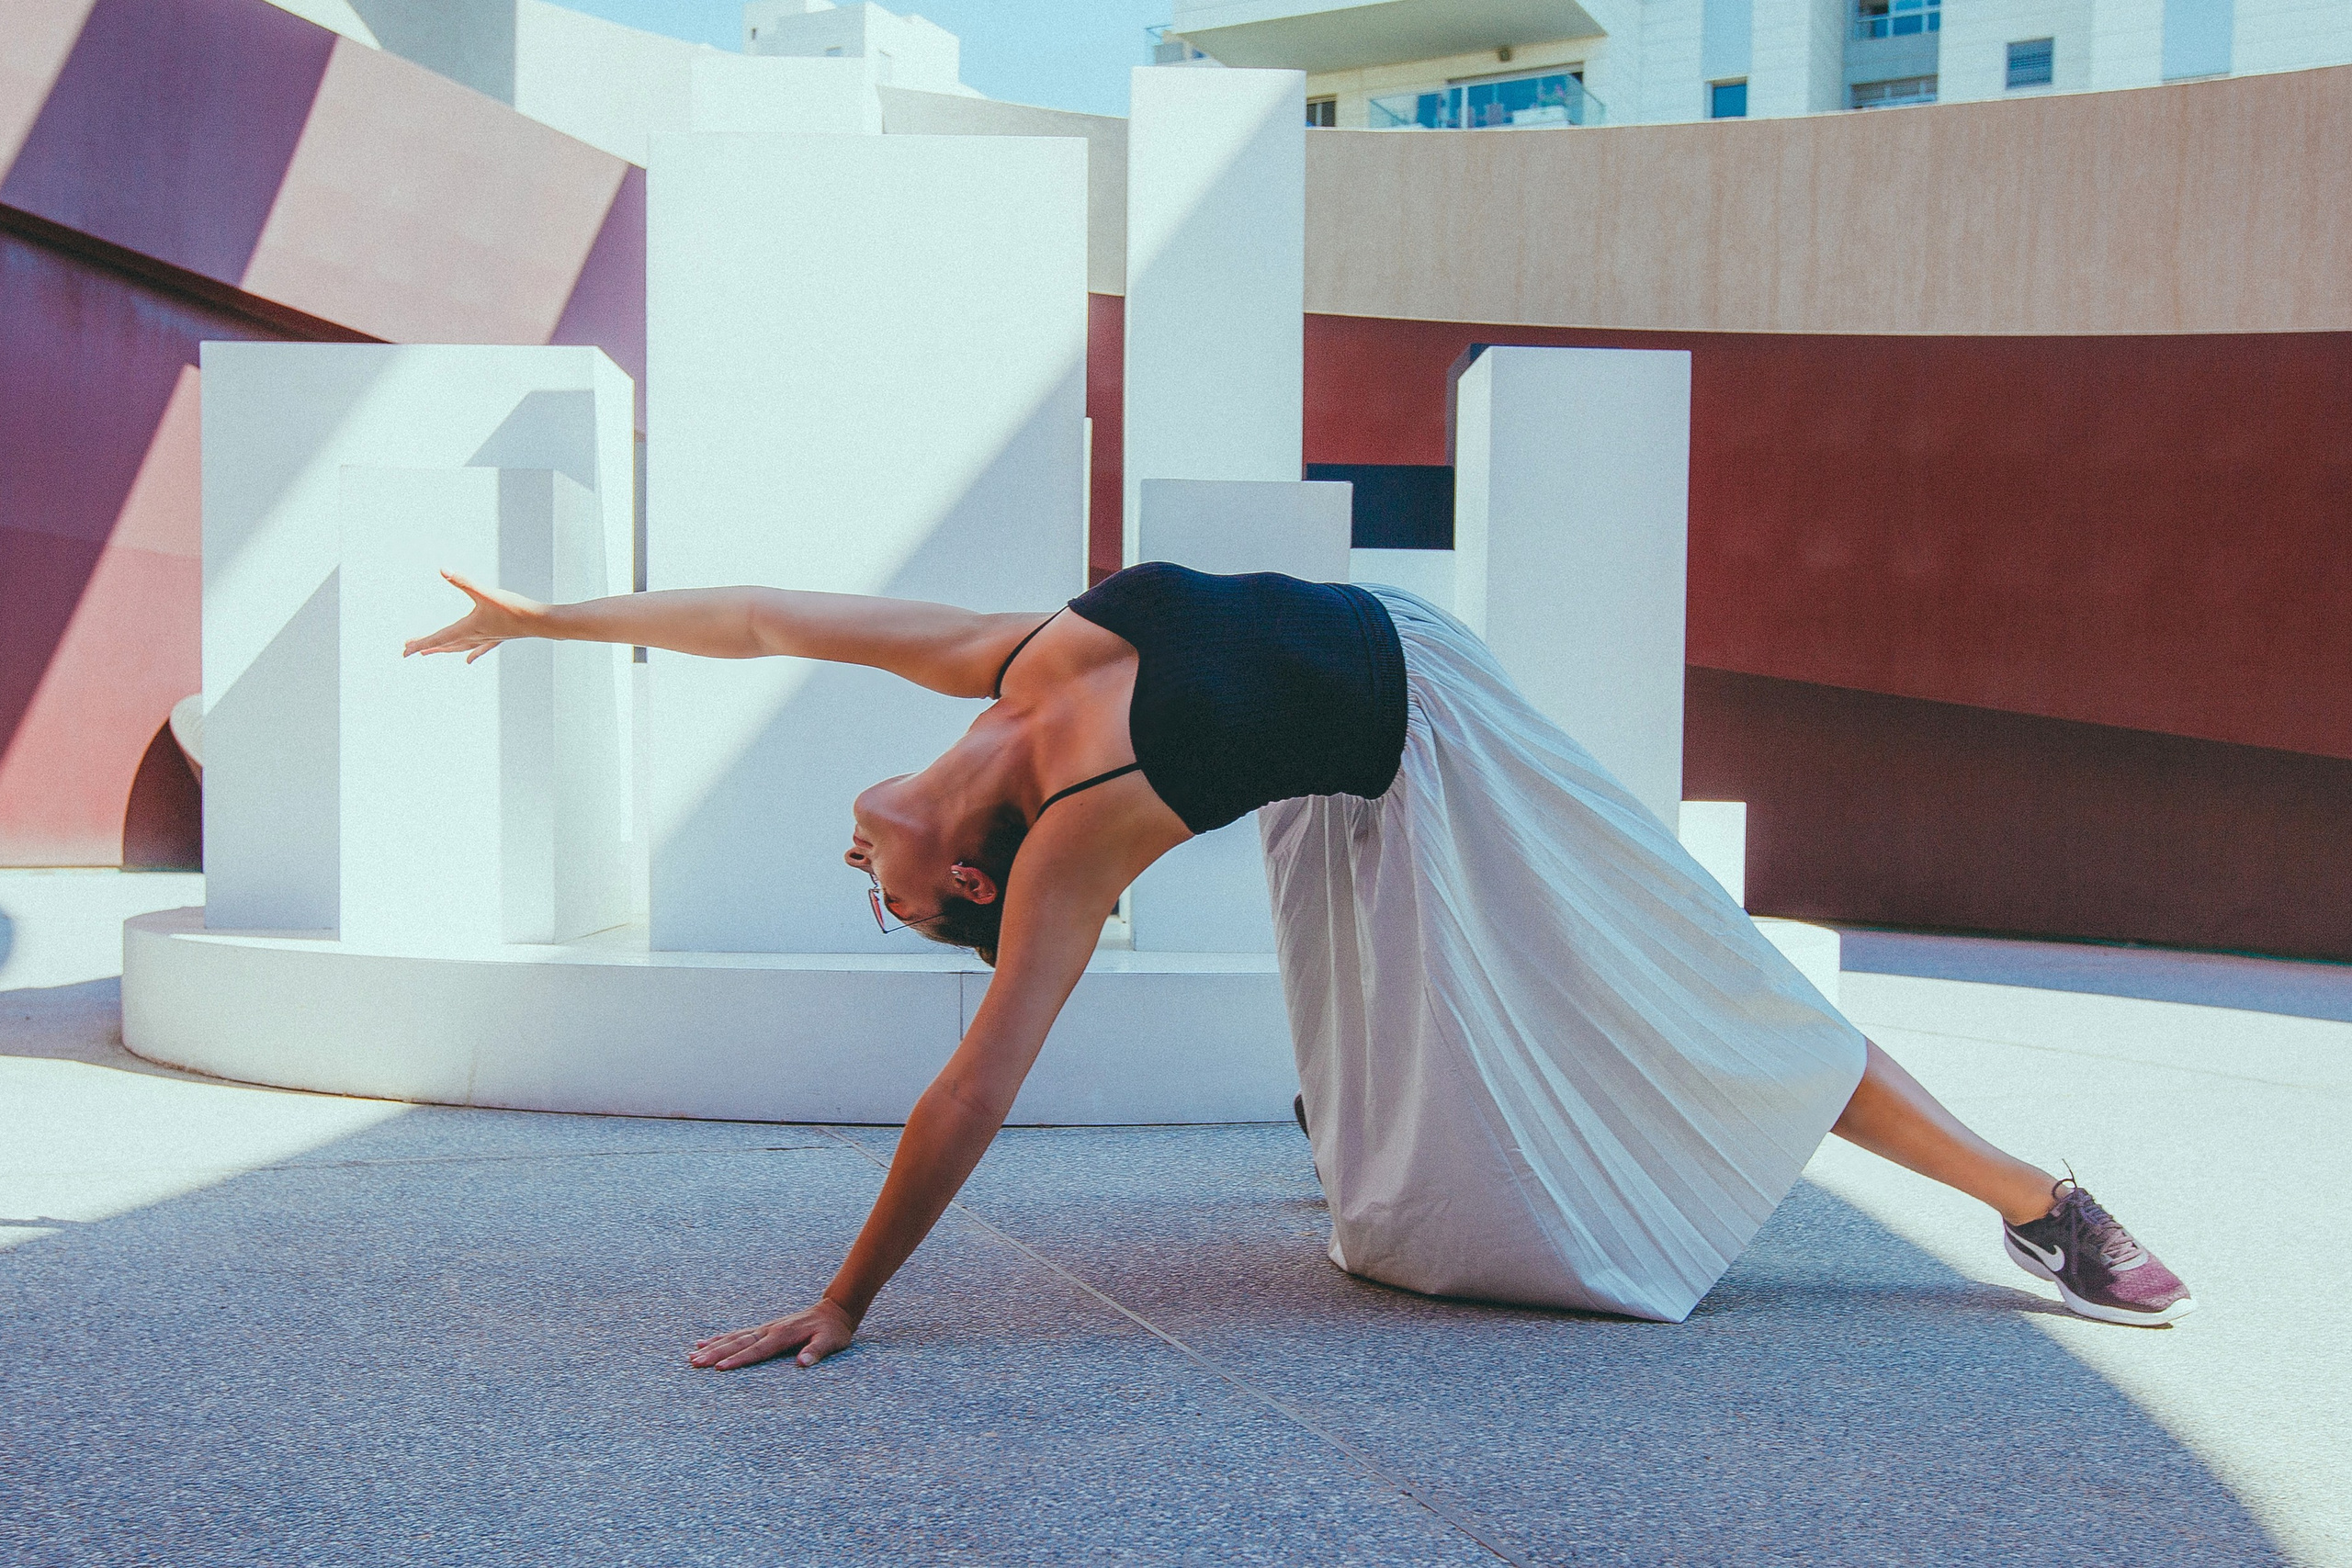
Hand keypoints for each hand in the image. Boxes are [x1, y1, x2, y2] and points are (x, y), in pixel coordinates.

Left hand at [402, 571, 548, 663]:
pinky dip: (470, 654)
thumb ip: (464, 581)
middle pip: (445, 644)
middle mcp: (474, 636)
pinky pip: (478, 648)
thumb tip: (443, 570)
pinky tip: (467, 660)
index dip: (419, 643)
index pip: (438, 638)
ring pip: (458, 647)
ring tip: (429, 653)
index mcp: (468, 628)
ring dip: (444, 649)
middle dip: (426, 646)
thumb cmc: (514, 608)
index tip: (404, 651)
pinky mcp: (497, 637)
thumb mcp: (486, 593)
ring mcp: (486, 638)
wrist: (540, 622)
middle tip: (408, 650)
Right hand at [689, 1298, 857, 1370]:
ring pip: (734, 1337)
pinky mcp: (765, 1329)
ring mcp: (766, 1328)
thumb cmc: (833, 1331)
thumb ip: (817, 1352)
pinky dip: (722, 1338)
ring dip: (713, 1346)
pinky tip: (707, 1342)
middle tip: (694, 1363)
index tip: (719, 1368)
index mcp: (783, 1335)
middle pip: (738, 1343)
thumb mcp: (831, 1342)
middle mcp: (770, 1329)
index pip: (756, 1350)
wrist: (835, 1310)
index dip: (738, 1360)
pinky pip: (739, 1334)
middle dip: (715, 1353)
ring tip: (692, 1354)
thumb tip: (803, 1363)